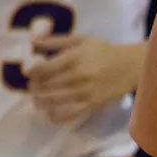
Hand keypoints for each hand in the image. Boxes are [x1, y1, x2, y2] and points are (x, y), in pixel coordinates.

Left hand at [27, 35, 141, 123]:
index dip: (32, 72)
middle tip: (31, 88)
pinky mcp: (92, 104)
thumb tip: (33, 41)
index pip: (45, 68)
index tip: (27, 73)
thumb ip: (55, 41)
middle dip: (36, 88)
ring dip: (42, 102)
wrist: (130, 67)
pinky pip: (71, 113)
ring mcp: (85, 92)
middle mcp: (77, 76)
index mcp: (74, 58)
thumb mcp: (80, 40)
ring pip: (56, 100)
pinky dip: (58, 116)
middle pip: (48, 85)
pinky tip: (50, 115)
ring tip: (36, 101)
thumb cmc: (103, 51)